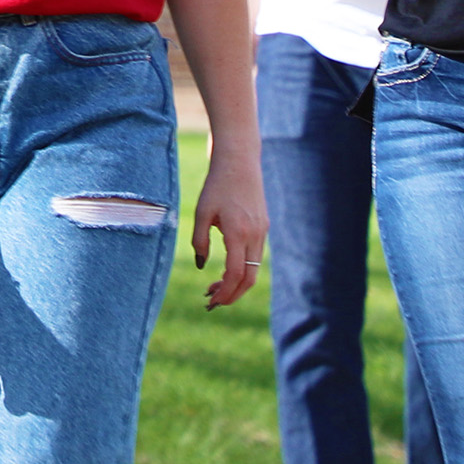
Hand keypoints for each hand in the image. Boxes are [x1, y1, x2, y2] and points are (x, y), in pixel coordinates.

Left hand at [193, 161, 267, 308]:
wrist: (240, 161)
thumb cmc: (217, 185)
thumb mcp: (202, 212)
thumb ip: (200, 240)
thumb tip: (200, 265)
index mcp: (238, 232)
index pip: (236, 274)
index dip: (225, 292)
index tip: (211, 301)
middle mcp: (255, 235)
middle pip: (249, 278)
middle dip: (232, 295)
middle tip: (212, 302)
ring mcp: (262, 231)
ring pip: (254, 269)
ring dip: (236, 282)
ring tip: (213, 287)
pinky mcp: (263, 227)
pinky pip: (255, 256)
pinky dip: (242, 268)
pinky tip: (226, 269)